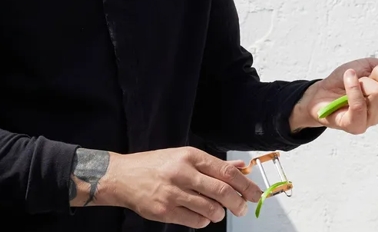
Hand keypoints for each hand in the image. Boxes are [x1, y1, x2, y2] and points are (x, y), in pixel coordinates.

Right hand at [78, 147, 261, 227]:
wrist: (121, 177)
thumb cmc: (154, 166)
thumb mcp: (182, 157)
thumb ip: (212, 164)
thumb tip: (241, 166)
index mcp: (189, 156)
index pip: (226, 171)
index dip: (246, 185)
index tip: (255, 193)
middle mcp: (182, 173)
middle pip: (223, 191)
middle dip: (238, 203)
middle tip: (242, 208)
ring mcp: (173, 193)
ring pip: (211, 209)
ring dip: (219, 214)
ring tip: (216, 211)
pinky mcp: (165, 211)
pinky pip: (196, 221)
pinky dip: (203, 221)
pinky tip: (199, 215)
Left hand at [290, 53, 377, 134]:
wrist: (320, 92)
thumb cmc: (347, 80)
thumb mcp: (372, 65)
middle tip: (368, 74)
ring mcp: (372, 119)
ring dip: (363, 80)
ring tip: (353, 81)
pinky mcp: (355, 125)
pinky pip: (361, 104)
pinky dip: (353, 86)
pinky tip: (348, 77)